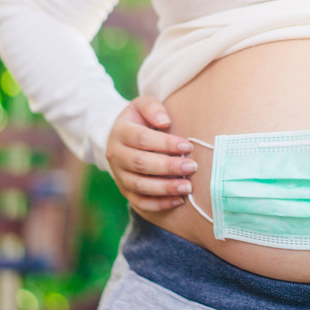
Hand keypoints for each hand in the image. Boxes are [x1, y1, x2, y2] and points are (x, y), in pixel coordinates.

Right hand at [105, 95, 197, 211]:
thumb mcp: (143, 105)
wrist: (122, 138)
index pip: (142, 139)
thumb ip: (153, 108)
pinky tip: (179, 200)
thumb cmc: (140, 120)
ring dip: (165, 188)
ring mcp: (119, 175)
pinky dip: (159, 204)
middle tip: (192, 166)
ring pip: (140, 186)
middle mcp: (116, 156)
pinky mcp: (125, 191)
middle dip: (168, 167)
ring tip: (188, 187)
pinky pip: (140, 202)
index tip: (187, 145)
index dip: (165, 143)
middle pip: (141, 164)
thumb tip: (164, 121)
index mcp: (120, 133)